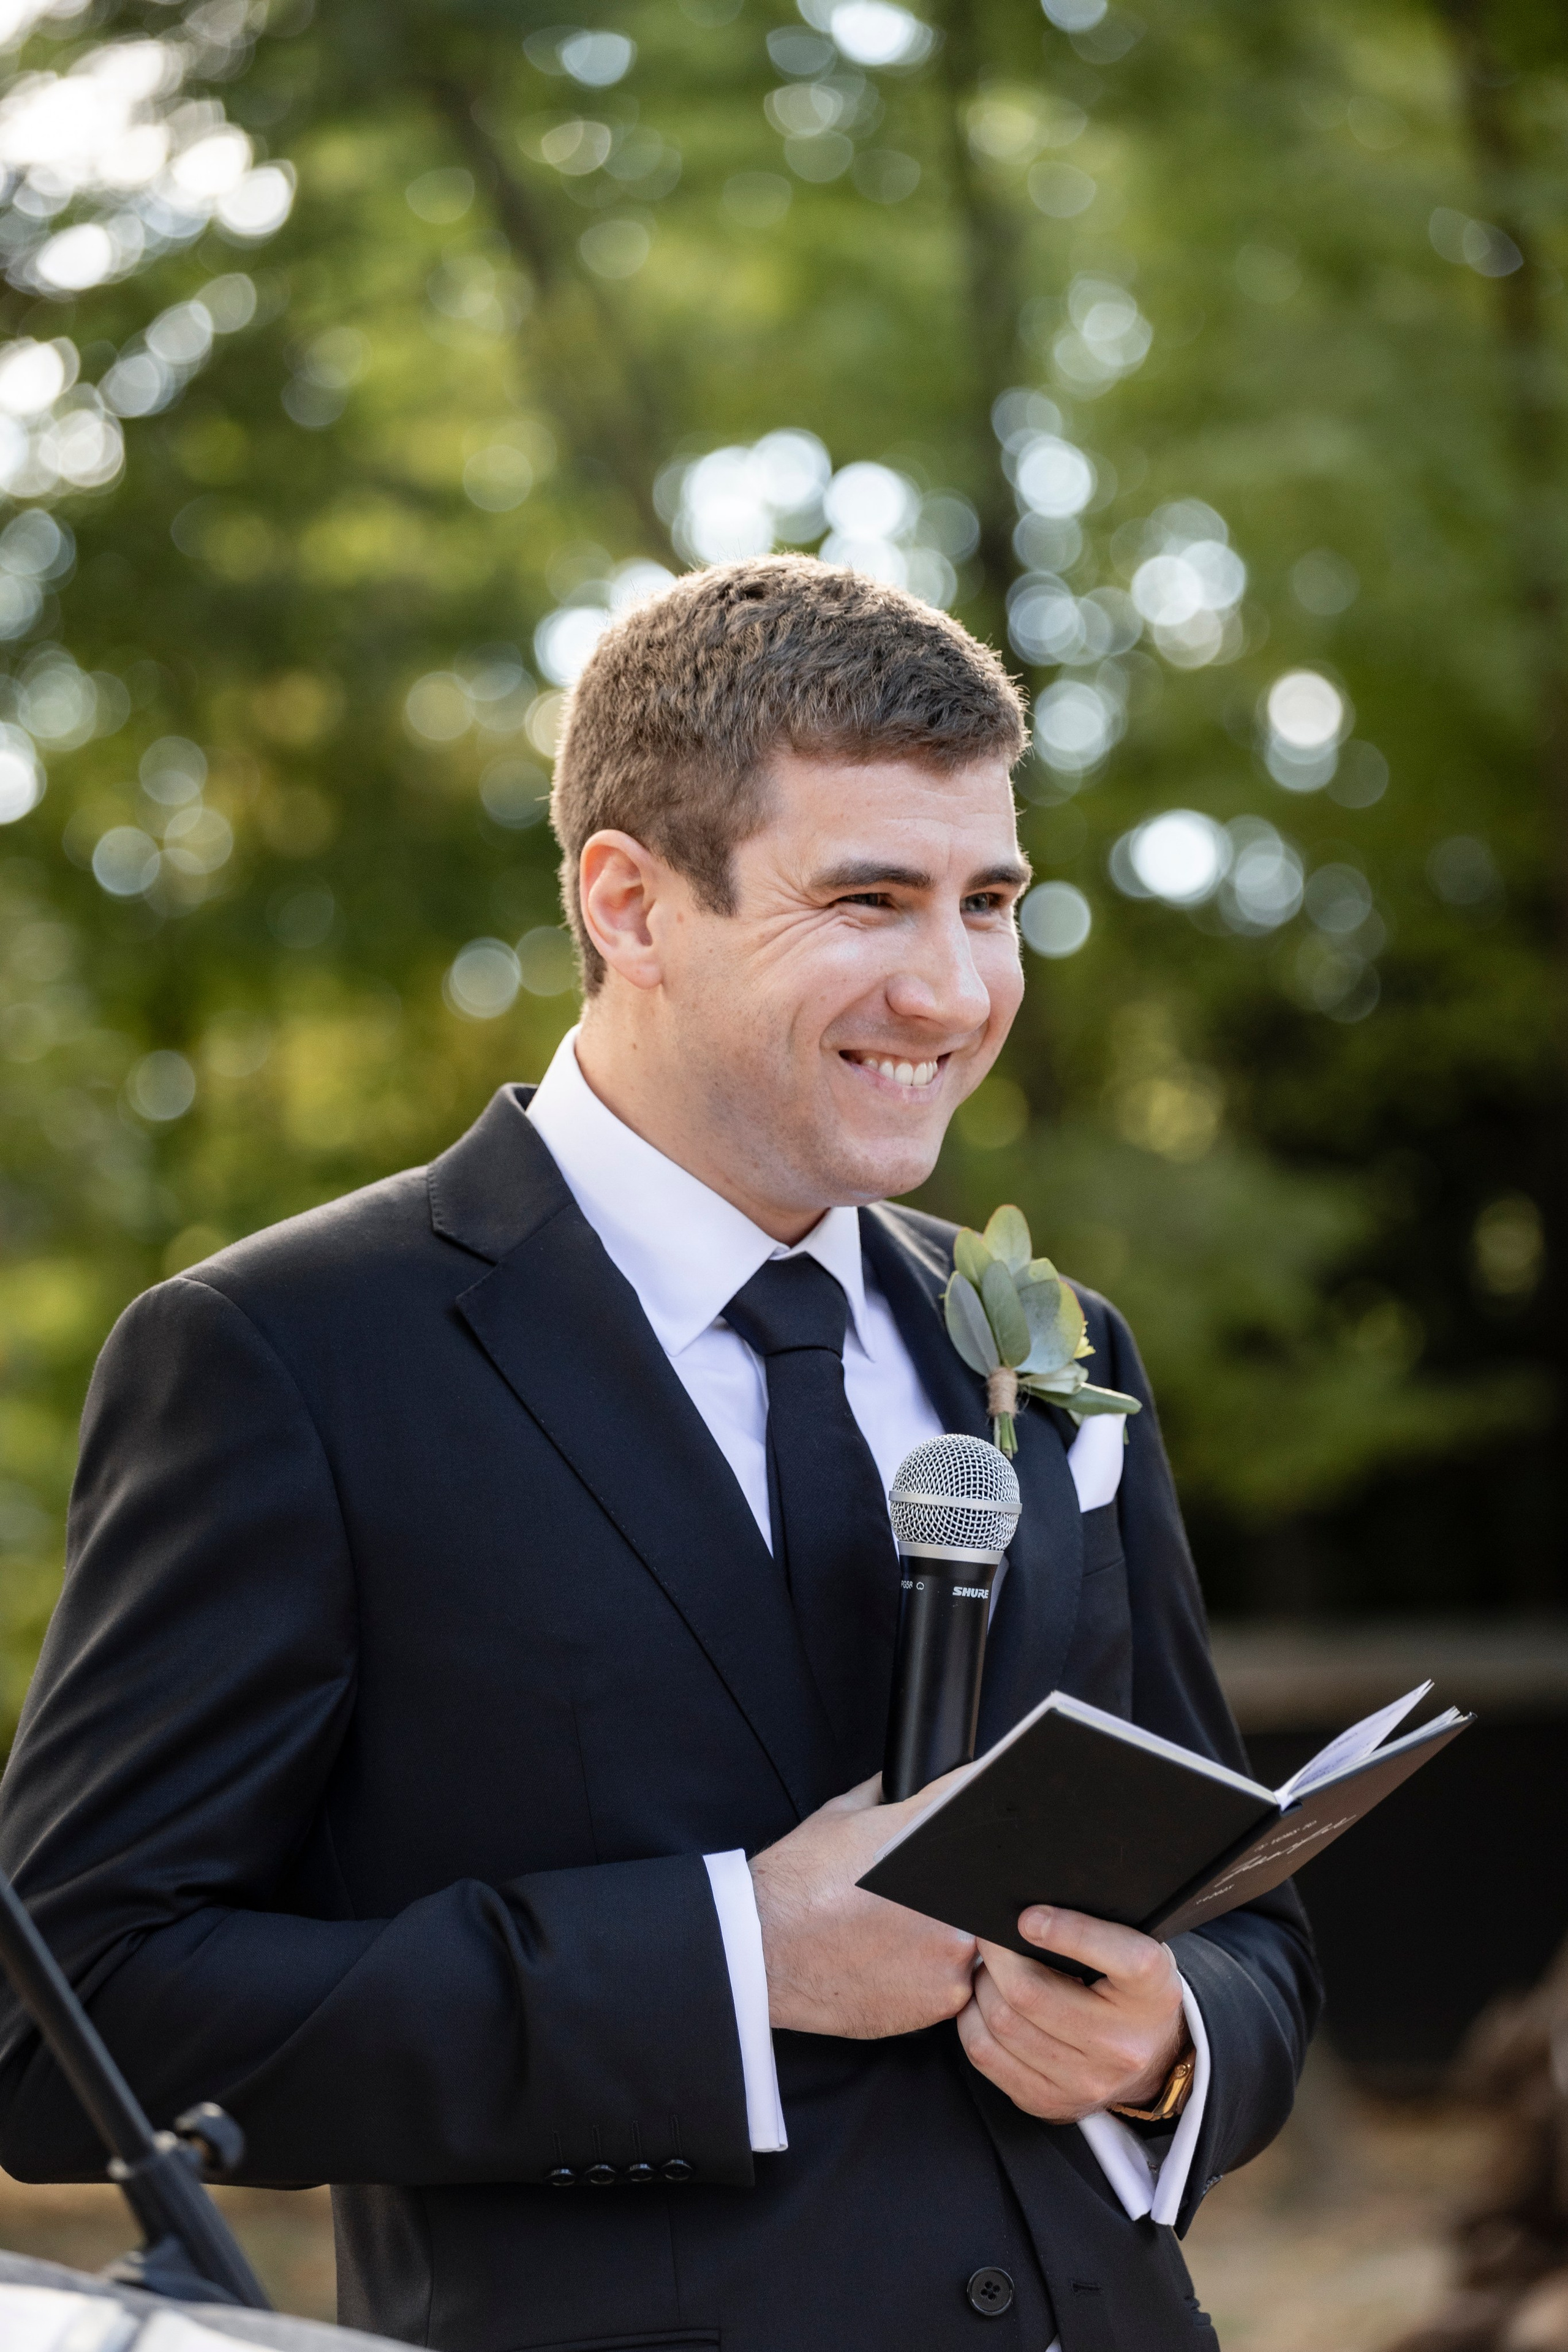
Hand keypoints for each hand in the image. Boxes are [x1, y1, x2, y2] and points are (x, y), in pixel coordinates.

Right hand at [750, 1773, 977, 2037]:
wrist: (764, 1948)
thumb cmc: (798, 1881)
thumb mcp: (842, 1815)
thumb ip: (887, 1795)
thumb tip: (904, 1781)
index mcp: (928, 1837)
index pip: (979, 1807)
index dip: (979, 1816)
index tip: (977, 1829)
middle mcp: (953, 1895)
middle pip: (987, 1885)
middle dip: (964, 1887)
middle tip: (922, 1896)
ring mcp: (953, 1951)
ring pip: (979, 1938)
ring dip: (954, 1934)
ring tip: (905, 1933)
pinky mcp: (944, 1999)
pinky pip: (959, 1983)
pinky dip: (937, 1975)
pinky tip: (898, 1964)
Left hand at [957, 1905, 1187, 2123]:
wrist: (1149, 2058)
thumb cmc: (1129, 1987)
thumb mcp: (1136, 1948)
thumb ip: (1097, 1927)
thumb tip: (1029, 1909)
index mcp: (1153, 1994)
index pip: (1123, 1959)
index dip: (1069, 1932)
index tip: (1028, 1917)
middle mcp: (1123, 2046)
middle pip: (1031, 1993)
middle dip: (996, 1955)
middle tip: (988, 1935)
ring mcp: (1085, 2082)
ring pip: (1002, 2023)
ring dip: (982, 1986)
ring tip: (989, 1969)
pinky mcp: (1049, 2102)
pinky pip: (985, 2054)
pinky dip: (972, 2019)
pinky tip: (984, 2002)